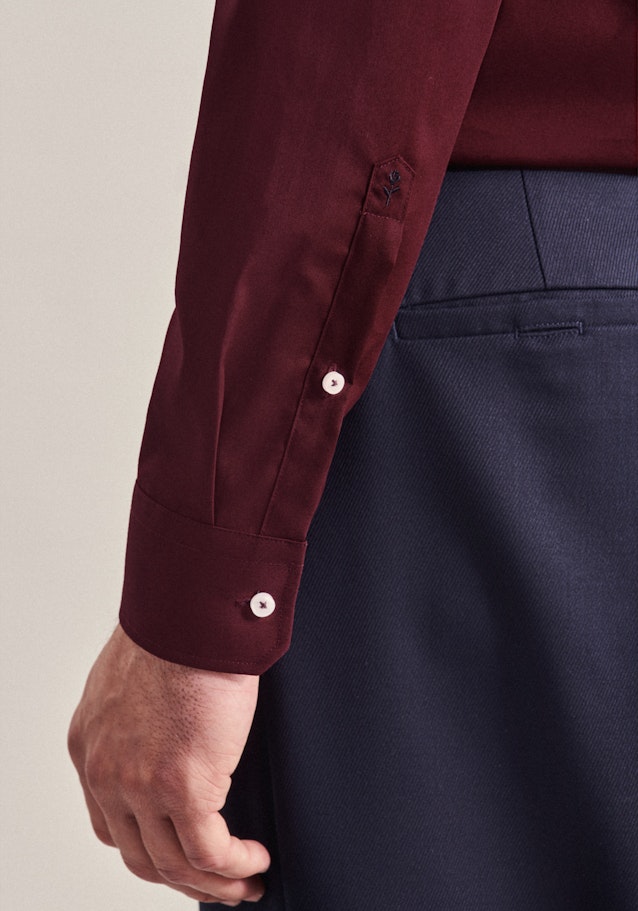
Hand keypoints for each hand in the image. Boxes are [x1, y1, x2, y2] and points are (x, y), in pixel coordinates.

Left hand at [68, 623, 269, 905]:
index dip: (148, 845)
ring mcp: (141, 786)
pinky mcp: (184, 788)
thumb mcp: (135, 676)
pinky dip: (235, 865)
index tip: (179, 850)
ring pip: (174, 864)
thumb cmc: (175, 628)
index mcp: (90, 745)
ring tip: (245, 883)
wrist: (191, 615)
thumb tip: (171, 730)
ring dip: (213, 884)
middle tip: (213, 883)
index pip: (111, 822)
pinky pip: (210, 852)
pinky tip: (255, 860)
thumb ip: (139, 714)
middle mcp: (106, 773)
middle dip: (179, 877)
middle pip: (139, 854)